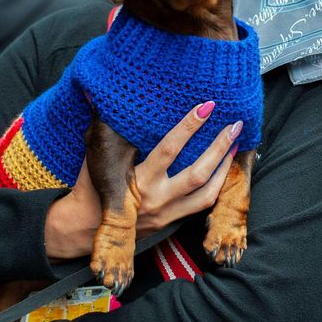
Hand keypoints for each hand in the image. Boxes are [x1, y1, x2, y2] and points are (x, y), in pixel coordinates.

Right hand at [45, 101, 239, 259]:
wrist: (85, 228)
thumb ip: (104, 128)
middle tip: (234, 125)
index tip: (206, 107)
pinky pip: (202, 206)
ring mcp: (166, 213)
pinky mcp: (171, 221)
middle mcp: (155, 198)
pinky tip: (226, 170)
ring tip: (235, 145)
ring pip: (207, 192)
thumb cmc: (90, 187)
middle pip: (197, 173)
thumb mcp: (96, 157)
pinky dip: (217, 186)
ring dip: (224, 168)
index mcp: (136, 180)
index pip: (169, 149)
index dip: (188, 127)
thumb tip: (95, 92)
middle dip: (219, 148)